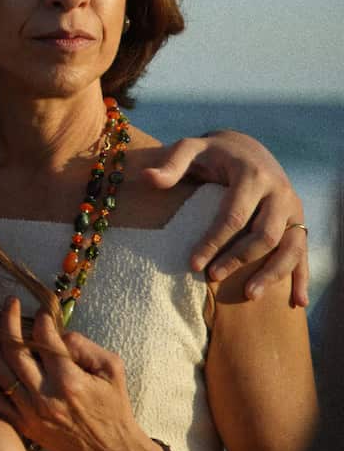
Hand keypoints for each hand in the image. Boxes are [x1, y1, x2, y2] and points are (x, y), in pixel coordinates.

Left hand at [0, 299, 164, 450]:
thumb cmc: (114, 407)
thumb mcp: (112, 369)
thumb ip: (84, 345)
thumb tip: (56, 332)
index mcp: (69, 381)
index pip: (44, 340)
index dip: (40, 320)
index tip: (40, 311)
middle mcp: (46, 397)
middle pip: (14, 352)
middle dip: (8, 322)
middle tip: (8, 304)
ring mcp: (31, 414)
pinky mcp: (23, 426)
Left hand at [144, 131, 308, 306]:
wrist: (248, 148)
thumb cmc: (213, 153)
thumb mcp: (191, 149)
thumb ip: (172, 164)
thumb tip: (148, 179)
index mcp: (253, 175)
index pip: (233, 215)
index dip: (213, 242)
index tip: (193, 264)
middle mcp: (280, 192)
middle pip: (264, 234)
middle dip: (239, 259)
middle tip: (212, 277)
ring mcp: (294, 208)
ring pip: (290, 246)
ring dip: (272, 273)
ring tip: (249, 295)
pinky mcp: (300, 221)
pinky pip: (303, 251)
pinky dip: (301, 277)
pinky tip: (297, 302)